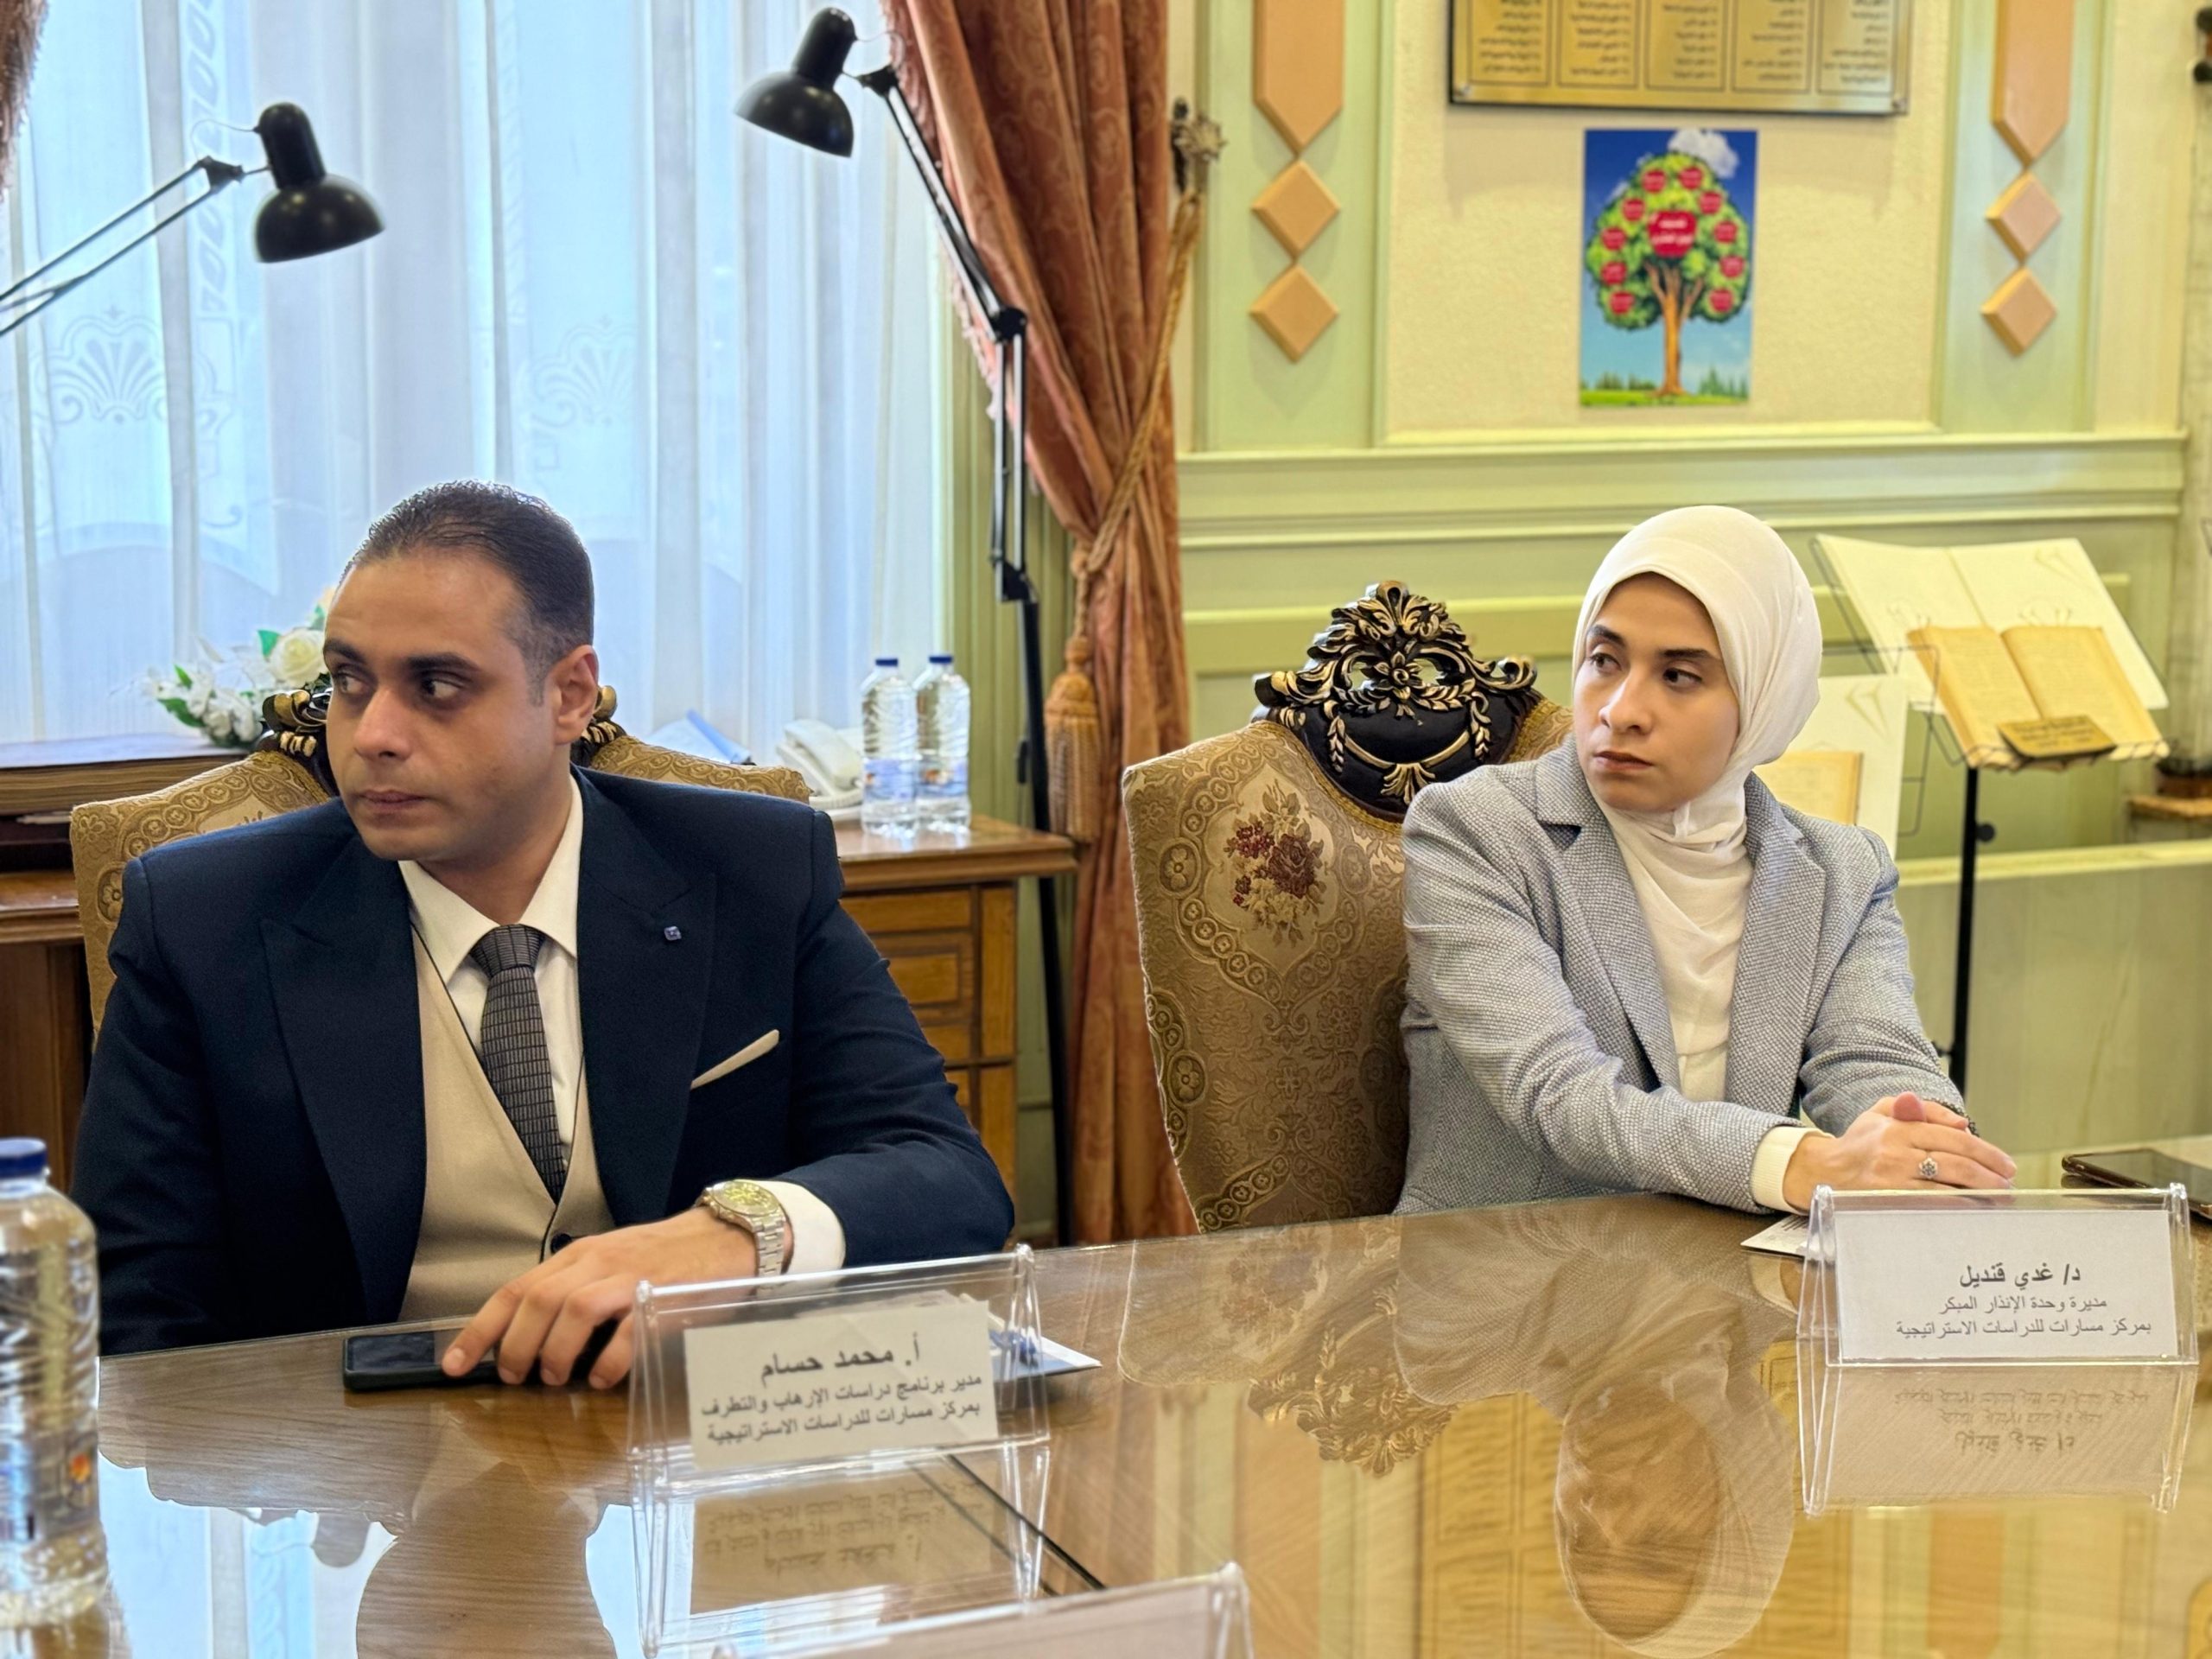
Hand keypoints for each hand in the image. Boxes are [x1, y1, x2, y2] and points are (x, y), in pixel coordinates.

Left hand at [441, 1208, 756, 1390]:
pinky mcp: (662, 1298)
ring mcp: (629, 1279)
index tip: (456, 1365)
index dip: (480, 1330)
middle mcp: (597, 1263)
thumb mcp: (609, 1266)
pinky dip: (607, 1362)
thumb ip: (573, 1292)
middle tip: (515, 1379)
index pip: (515, 1291)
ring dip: (554, 1352)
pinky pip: (626, 1332)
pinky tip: (603, 1380)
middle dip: (515, 1346)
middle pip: (537, 1302)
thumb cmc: (663, 1260)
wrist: (725, 1239)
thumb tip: (529, 1340)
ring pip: (572, 1311)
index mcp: (578, 1257)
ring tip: (555, 1379)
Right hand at [1782, 1091, 2015, 1210]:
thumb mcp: (1884, 1110)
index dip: (1985, 1151)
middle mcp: (1895, 1153)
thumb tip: (1961, 1123)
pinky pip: (1931, 1206)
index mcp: (1898, 1128)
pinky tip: (1974, 1209)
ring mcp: (1891, 1180)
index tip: (2006, 1164)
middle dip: (1989, 1175)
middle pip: (1955, 1164)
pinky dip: (1956, 1208)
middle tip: (2008, 1183)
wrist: (1825, 1170)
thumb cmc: (1862, 1141)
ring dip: (1980, 1194)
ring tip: (1999, 1197)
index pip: (1952, 1137)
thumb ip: (1923, 1109)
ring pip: (1947, 1188)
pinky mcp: (1888, 1202)